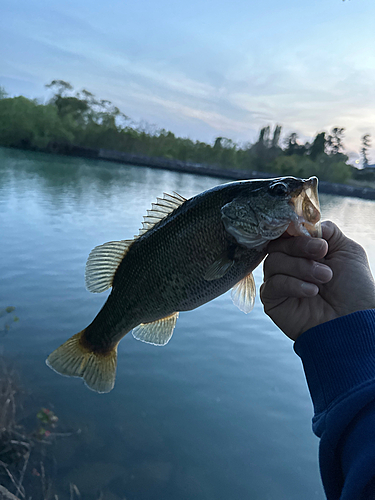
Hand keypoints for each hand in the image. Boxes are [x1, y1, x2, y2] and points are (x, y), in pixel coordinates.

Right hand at [260, 221, 374, 340]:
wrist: (355, 321)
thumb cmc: (354, 289)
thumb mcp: (346, 250)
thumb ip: (326, 231)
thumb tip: (303, 222)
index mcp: (303, 251)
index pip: (286, 233)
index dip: (292, 228)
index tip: (308, 231)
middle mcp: (289, 264)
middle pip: (277, 244)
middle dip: (300, 246)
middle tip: (322, 253)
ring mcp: (279, 282)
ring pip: (273, 262)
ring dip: (301, 267)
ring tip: (324, 277)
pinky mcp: (272, 300)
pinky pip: (272, 284)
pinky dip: (293, 284)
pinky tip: (312, 292)